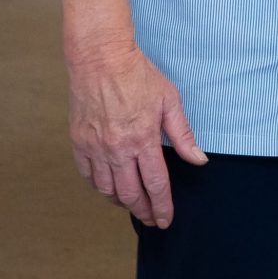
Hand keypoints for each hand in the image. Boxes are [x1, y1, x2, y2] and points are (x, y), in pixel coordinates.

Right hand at [66, 35, 207, 226]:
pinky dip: (99, 186)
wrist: (100, 58)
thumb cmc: (138, 75)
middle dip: (143, 211)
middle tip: (150, 219)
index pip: (155, 184)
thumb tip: (199, 160)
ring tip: (132, 205)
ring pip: (107, 189)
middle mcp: (117, 149)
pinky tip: (108, 187)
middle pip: (130, 194)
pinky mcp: (79, 142)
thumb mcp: (170, 100)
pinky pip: (88, 175)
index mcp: (143, 140)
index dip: (162, 206)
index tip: (165, 220)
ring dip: (121, 202)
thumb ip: (183, 134)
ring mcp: (95, 148)